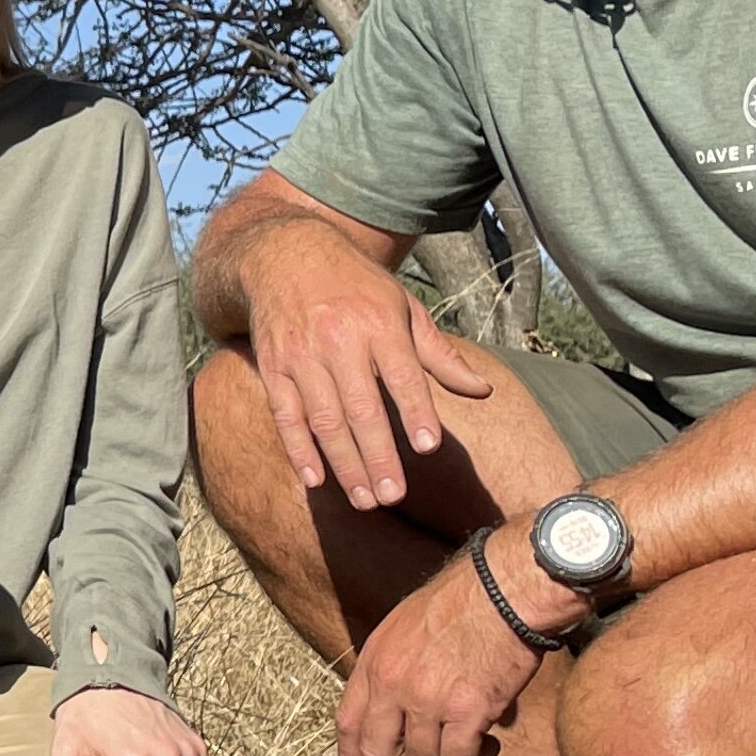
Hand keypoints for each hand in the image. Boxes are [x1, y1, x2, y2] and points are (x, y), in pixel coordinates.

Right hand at [241, 217, 497, 510]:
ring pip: (324, 419)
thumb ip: (439, 354)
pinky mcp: (273, 366)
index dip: (415, 411)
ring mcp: (301, 355)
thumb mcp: (403, 308)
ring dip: (344, 463)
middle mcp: (339, 339)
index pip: (402, 374)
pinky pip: (285, 414)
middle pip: (361, 407)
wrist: (284, 255)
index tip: (428, 447)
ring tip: (365, 500)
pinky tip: (314, 479)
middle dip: (378, 455)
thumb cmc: (356, 288)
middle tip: (394, 496)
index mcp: (380, 323)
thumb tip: (482, 391)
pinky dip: (298, 449)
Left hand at [334, 532, 545, 755]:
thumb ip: (393, 668)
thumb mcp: (404, 627)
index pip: (348, 721)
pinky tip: (488, 742)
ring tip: (467, 738)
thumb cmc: (463, 601)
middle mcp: (393, 684)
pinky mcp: (467, 711)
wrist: (502, 590)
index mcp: (375, 661)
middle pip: (379, 750)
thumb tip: (398, 709)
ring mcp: (428, 700)